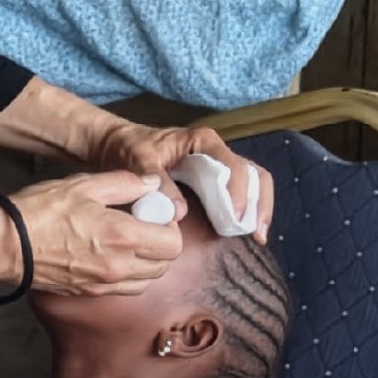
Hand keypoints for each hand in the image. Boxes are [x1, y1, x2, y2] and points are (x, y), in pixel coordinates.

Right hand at [9, 169, 181, 296]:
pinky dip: (128, 275)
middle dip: (161, 244)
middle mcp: (119, 266)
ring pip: (147, 280)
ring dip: (147, 262)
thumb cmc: (41, 211)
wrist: (6, 244)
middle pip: (165, 265)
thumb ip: (126, 183)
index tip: (153, 212)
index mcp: (123, 236)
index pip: (173, 242)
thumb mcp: (85, 185)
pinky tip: (111, 255)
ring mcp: (104, 284)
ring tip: (127, 241)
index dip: (169, 225)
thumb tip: (152, 183)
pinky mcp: (89, 293)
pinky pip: (124, 289)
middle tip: (143, 225)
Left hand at [86, 120, 276, 243]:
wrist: (119, 144)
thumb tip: (180, 212)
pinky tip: (247, 233)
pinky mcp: (215, 180)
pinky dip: (246, 211)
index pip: (232, 165)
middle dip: (258, 203)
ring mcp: (218, 165)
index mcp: (203, 141)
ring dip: (258, 209)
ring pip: (253, 183)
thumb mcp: (139, 160)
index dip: (238, 192)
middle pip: (252, 173)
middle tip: (257, 233)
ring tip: (258, 237)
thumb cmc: (130, 147)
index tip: (235, 217)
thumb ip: (158, 183)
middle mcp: (217, 151)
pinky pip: (240, 193)